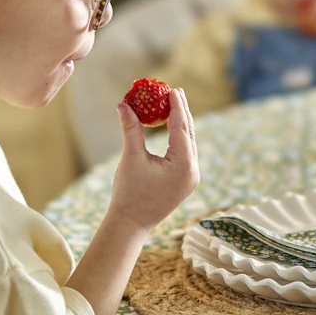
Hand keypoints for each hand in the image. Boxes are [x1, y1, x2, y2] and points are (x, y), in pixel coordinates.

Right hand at [108, 87, 199, 234]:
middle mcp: (192, 170)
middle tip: (175, 91)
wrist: (131, 225)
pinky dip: (179, 139)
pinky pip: (185, 154)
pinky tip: (172, 127)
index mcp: (183, 165)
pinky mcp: (185, 181)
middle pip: (189, 134)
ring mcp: (191, 177)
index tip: (173, 89)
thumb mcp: (131, 158)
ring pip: (188, 144)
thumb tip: (123, 104)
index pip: (181, 128)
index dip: (177, 107)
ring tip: (174, 105)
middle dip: (182, 112)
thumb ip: (131, 129)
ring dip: (181, 124)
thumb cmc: (129, 192)